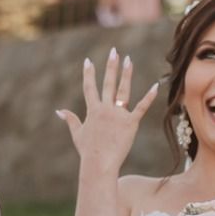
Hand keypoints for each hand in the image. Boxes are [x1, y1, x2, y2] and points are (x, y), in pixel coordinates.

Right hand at [56, 48, 159, 179]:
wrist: (100, 164)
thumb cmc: (88, 152)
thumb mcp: (77, 134)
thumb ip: (70, 120)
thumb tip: (59, 111)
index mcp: (92, 111)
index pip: (89, 88)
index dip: (88, 74)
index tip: (88, 61)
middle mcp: (105, 109)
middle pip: (108, 83)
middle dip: (110, 66)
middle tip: (114, 51)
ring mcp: (118, 115)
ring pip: (123, 90)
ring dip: (126, 74)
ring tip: (128, 60)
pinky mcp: (131, 123)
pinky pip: (141, 107)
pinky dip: (149, 96)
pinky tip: (155, 85)